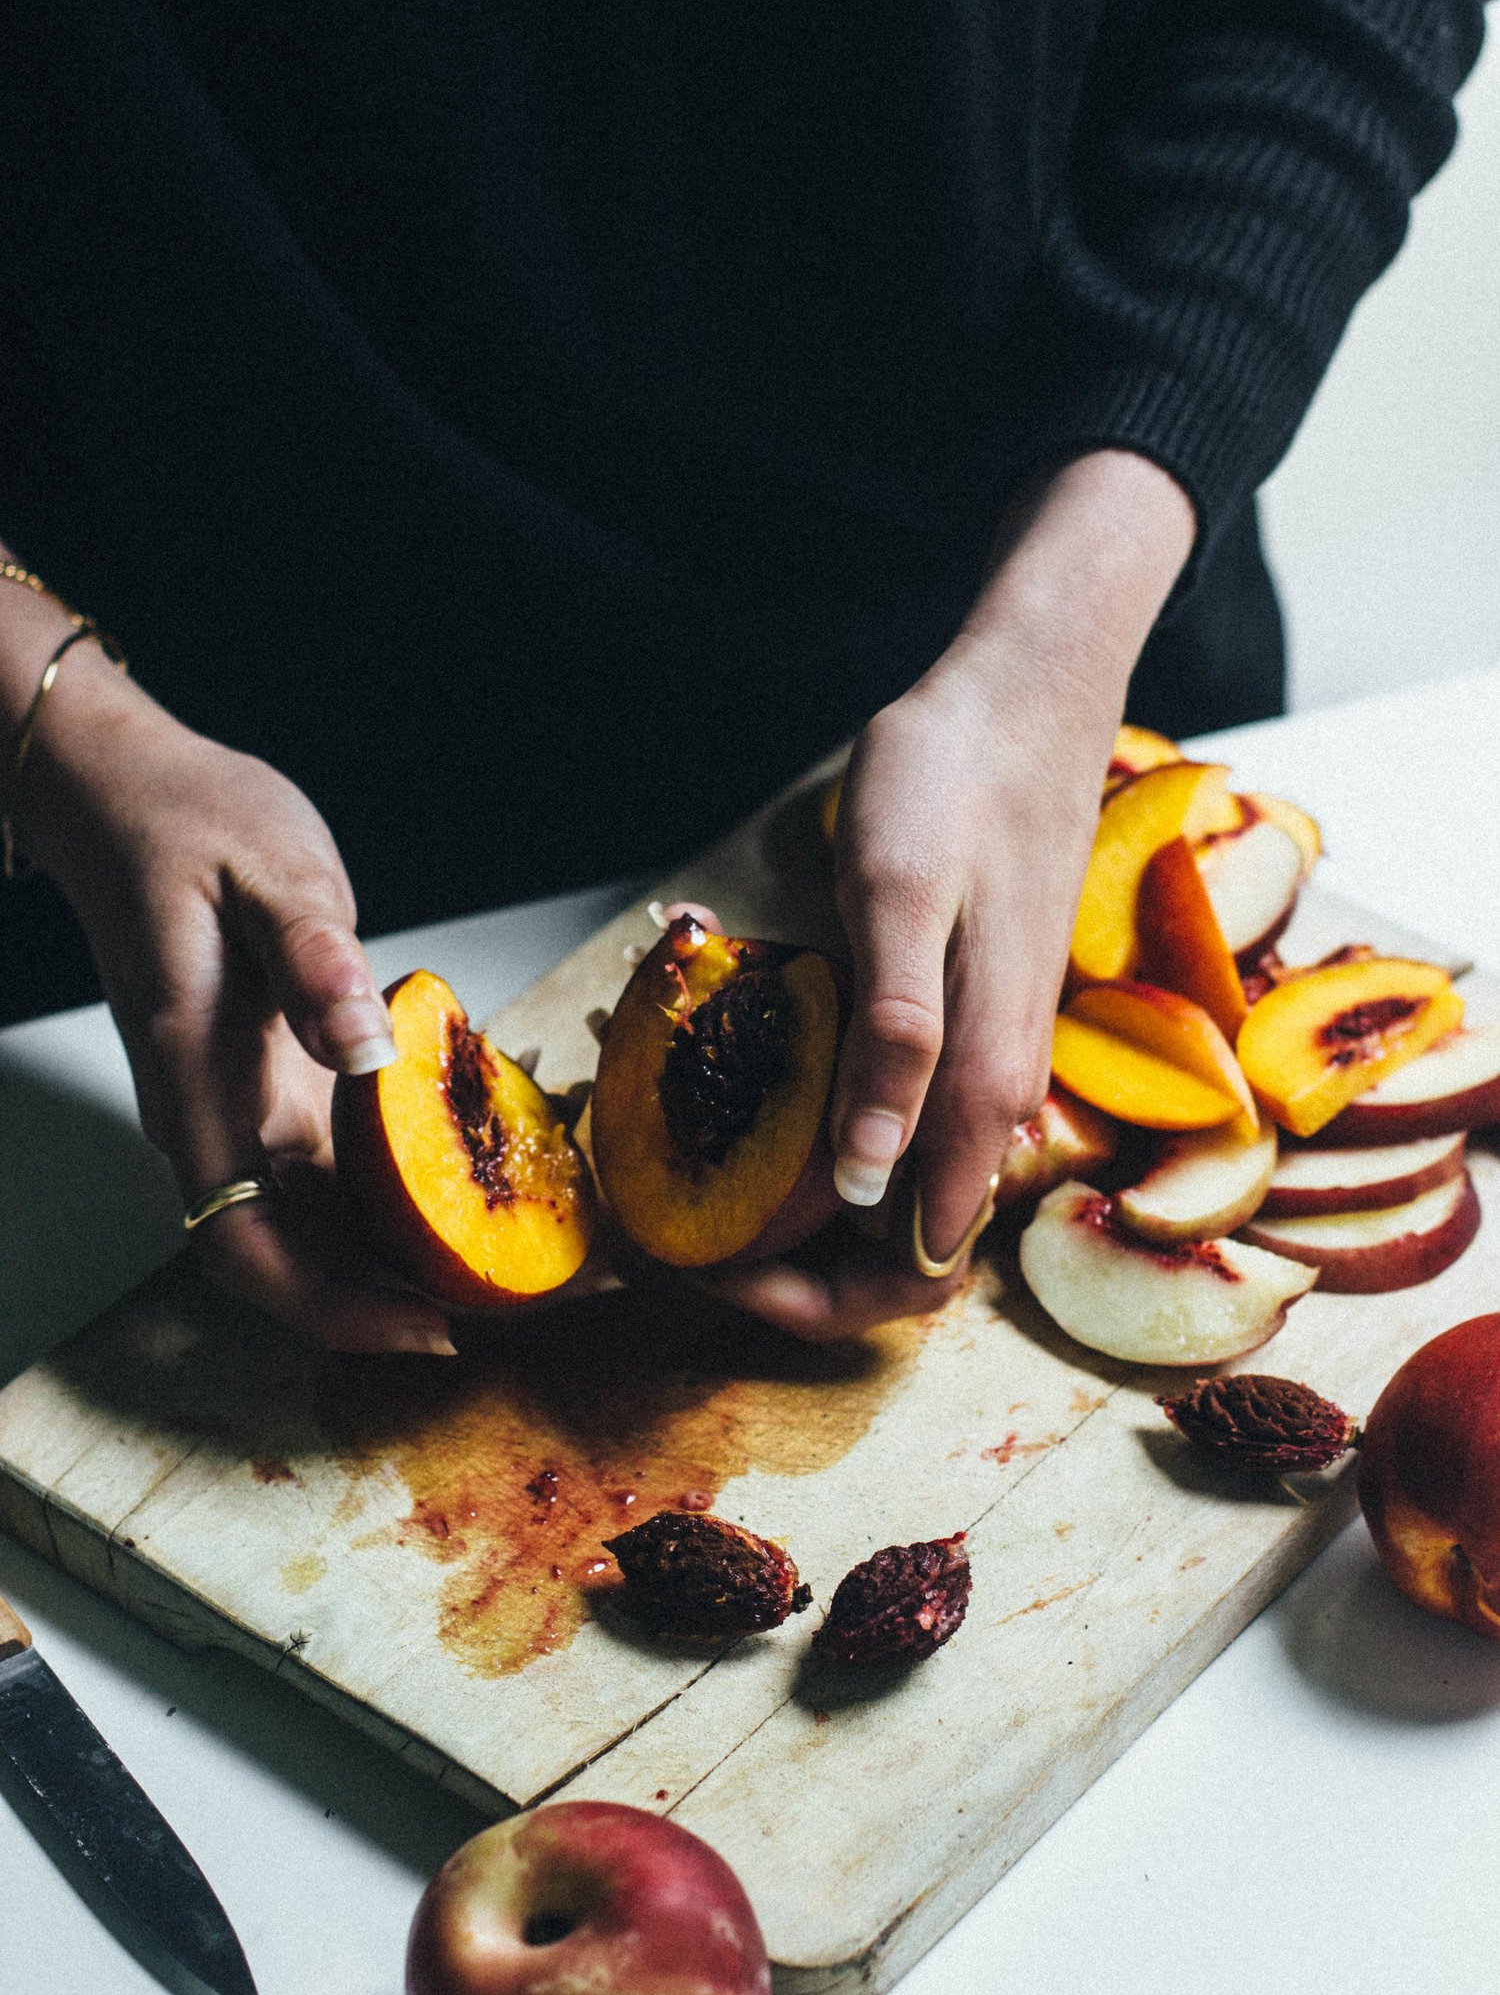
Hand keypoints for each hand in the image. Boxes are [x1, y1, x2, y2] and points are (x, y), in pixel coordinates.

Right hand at [16, 655, 455, 1352]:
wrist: (131, 796)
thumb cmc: (184, 824)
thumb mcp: (263, 871)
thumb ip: (312, 958)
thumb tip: (368, 1046)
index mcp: (196, 1078)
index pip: (243, 1239)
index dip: (327, 1303)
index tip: (423, 1325)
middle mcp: (216, 1115)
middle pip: (292, 1256)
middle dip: (391, 1303)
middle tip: (519, 1306)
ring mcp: (244, 1107)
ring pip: (320, 1224)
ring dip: (405, 1258)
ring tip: (519, 1265)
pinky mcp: (276, 1085)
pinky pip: (339, 1169)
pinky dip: (405, 1195)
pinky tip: (479, 1187)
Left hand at [703, 450, 1195, 1337]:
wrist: (1024, 696)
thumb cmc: (955, 782)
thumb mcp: (900, 901)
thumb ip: (893, 1047)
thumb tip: (861, 1187)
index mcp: (982, 1088)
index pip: (915, 1269)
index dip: (808, 1298)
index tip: (706, 1264)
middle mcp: (993, 1097)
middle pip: (903, 1249)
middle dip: (793, 1268)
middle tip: (684, 1231)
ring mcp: (981, 1061)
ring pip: (894, 1188)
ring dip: (797, 1199)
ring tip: (693, 1159)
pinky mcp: (962, 1025)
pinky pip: (894, 1120)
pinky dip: (818, 1130)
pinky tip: (748, 1083)